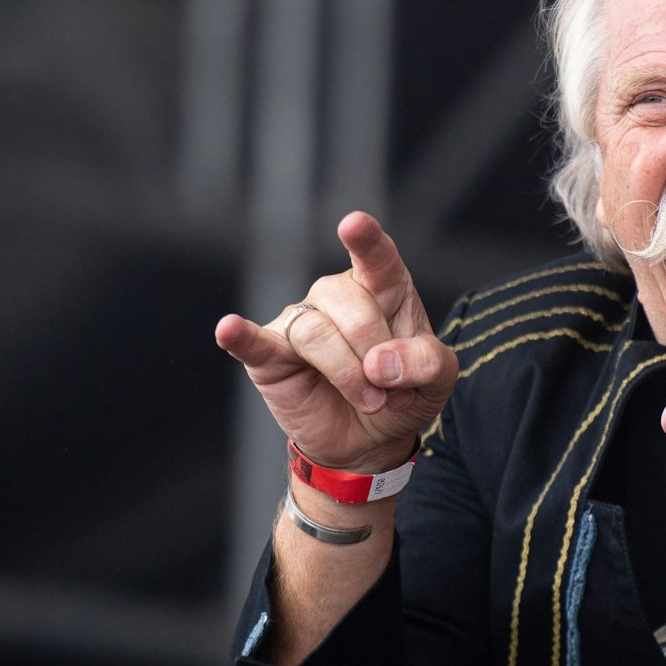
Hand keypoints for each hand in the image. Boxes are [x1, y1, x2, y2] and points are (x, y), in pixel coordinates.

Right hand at [215, 212, 457, 474]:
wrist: (369, 440)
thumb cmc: (402, 394)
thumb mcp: (437, 381)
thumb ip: (426, 363)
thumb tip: (380, 363)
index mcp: (383, 288)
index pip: (376, 258)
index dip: (366, 241)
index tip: (354, 224)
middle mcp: (337, 295)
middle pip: (349, 304)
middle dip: (374, 352)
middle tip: (387, 390)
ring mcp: (301, 322)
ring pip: (316, 332)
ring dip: (346, 372)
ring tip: (366, 399)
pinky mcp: (269, 355)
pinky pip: (253, 341)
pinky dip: (240, 335)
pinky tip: (228, 328)